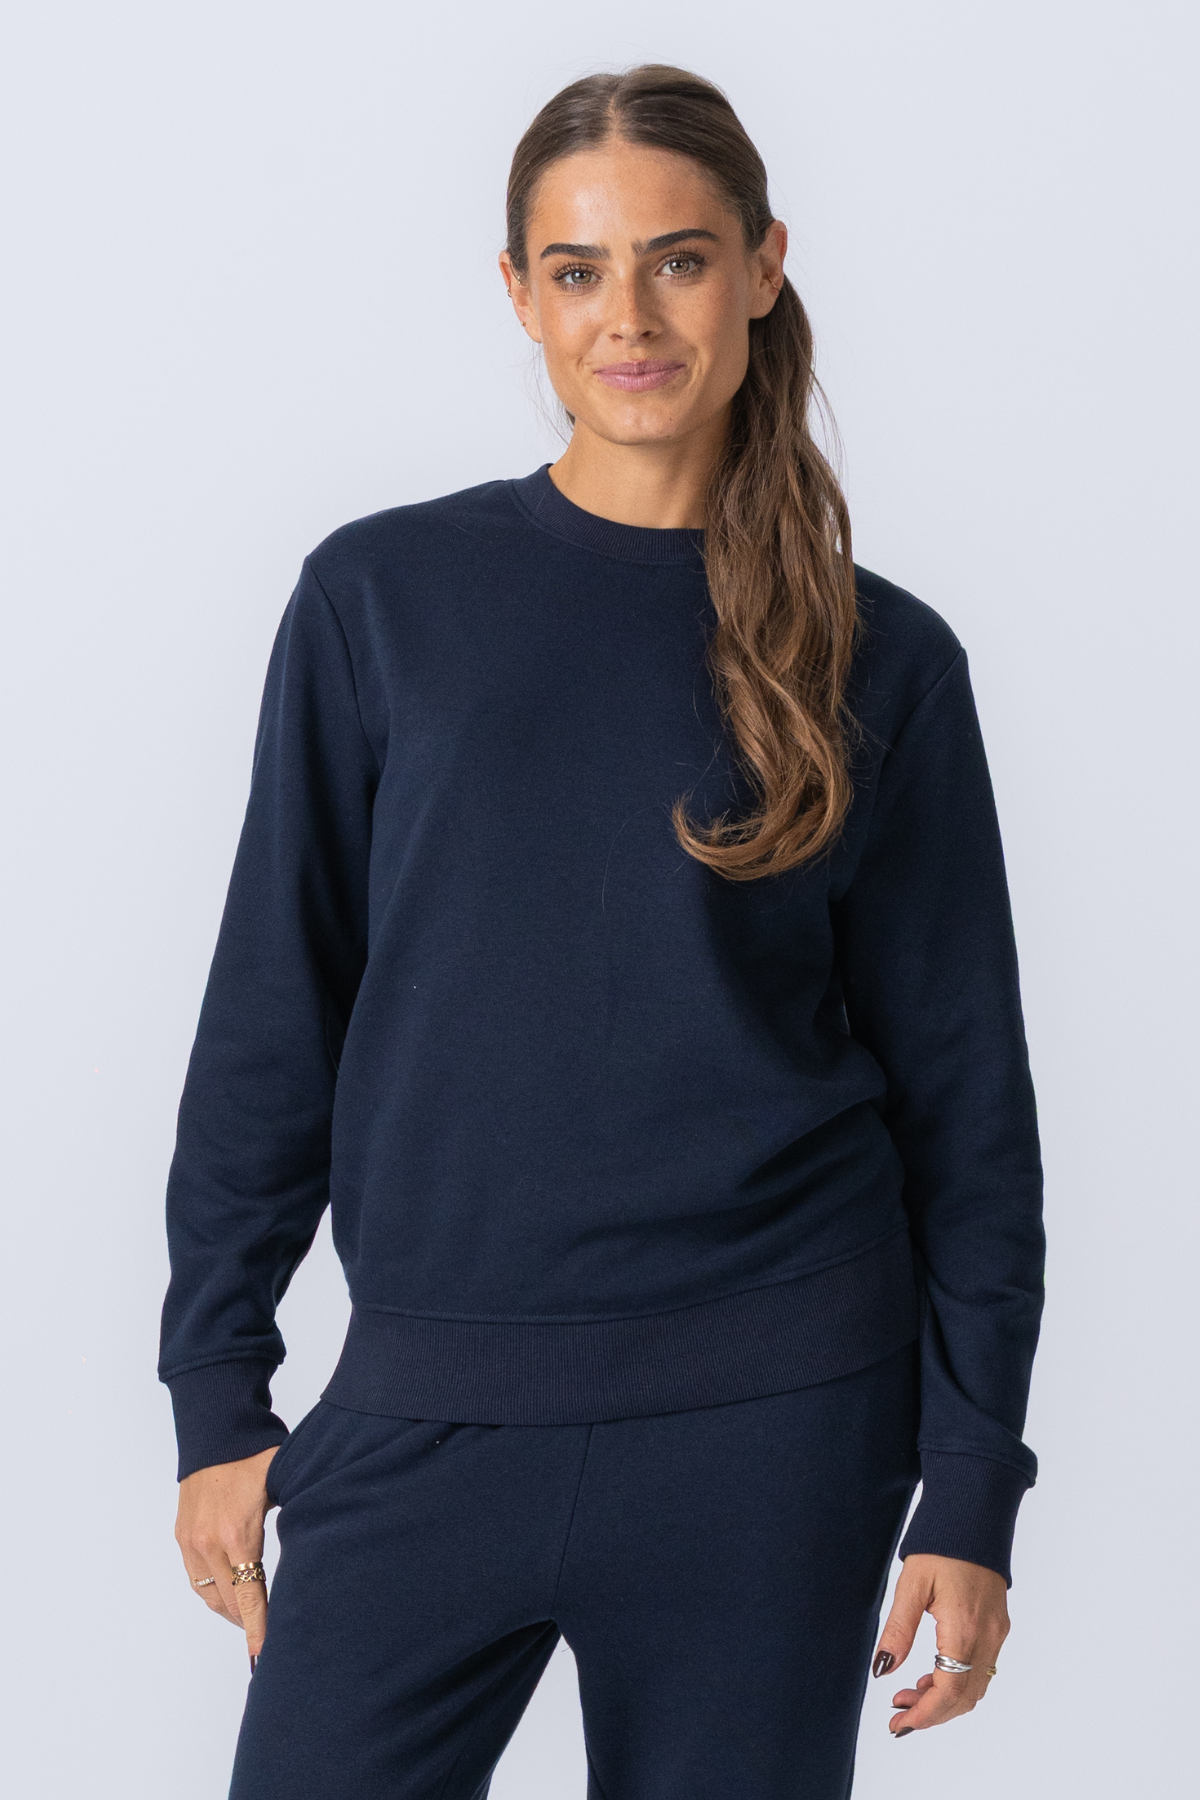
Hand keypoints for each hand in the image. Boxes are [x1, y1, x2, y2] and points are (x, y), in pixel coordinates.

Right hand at [175, 1447, 278, 1662]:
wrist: (217, 1430)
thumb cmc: (257, 1453)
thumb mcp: (285, 1486)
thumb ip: (297, 1521)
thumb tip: (319, 1548)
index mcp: (237, 1535)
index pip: (249, 1597)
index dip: (258, 1630)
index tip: (264, 1657)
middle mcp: (208, 1544)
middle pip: (228, 1602)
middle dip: (248, 1624)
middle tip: (269, 1639)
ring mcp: (191, 1541)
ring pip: (209, 1595)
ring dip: (229, 1610)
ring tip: (251, 1620)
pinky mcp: (181, 1535)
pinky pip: (195, 1578)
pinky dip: (212, 1591)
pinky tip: (230, 1594)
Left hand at [872, 1553, 1008, 1734]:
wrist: (973, 1516)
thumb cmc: (939, 1545)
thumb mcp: (911, 1585)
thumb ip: (898, 1630)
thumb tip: (882, 1670)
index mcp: (964, 1628)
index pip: (949, 1692)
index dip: (924, 1715)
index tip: (898, 1724)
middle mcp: (987, 1636)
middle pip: (965, 1698)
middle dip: (932, 1714)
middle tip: (898, 1714)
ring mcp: (997, 1632)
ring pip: (976, 1687)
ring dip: (945, 1700)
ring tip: (909, 1694)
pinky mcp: (998, 1625)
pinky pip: (982, 1669)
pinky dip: (959, 1682)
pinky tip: (932, 1675)